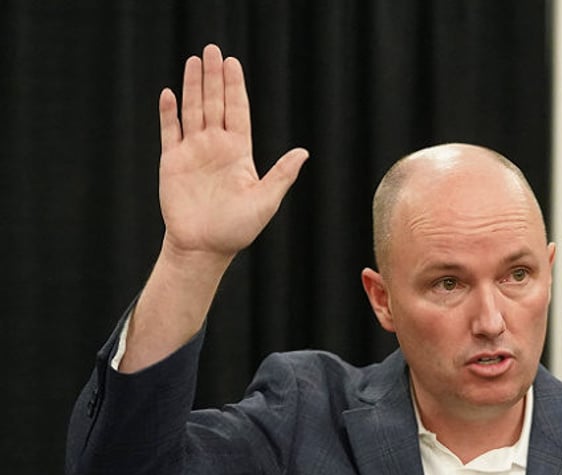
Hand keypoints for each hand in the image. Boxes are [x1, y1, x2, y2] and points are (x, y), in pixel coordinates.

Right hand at [157, 44, 307, 261]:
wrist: (204, 247)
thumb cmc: (237, 229)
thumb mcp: (265, 201)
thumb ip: (281, 174)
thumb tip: (304, 152)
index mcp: (239, 153)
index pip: (238, 112)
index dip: (235, 88)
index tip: (233, 64)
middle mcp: (216, 147)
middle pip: (215, 104)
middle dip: (214, 77)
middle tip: (213, 50)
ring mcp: (193, 152)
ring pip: (193, 111)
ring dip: (192, 86)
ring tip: (194, 61)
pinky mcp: (172, 162)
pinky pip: (169, 131)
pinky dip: (168, 113)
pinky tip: (170, 93)